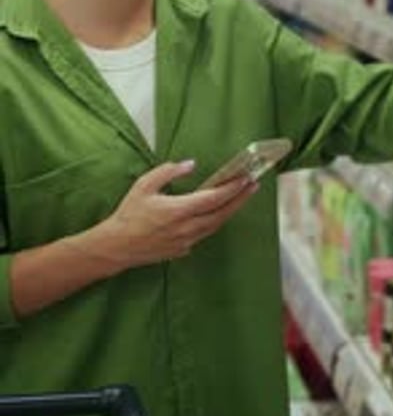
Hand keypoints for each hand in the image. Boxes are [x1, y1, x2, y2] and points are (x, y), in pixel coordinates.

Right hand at [96, 160, 257, 269]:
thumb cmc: (128, 214)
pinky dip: (212, 222)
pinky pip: (203, 234)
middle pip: (221, 213)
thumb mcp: (144, 185)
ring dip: (228, 211)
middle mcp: (187, 228)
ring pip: (215, 226)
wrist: (117, 246)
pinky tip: (215, 213)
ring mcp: (186, 242)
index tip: (245, 179)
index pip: (214, 198)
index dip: (232, 189)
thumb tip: (190, 165)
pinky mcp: (182, 250)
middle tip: (252, 186)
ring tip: (239, 198)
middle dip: (239, 199)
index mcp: (178, 210)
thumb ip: (168, 172)